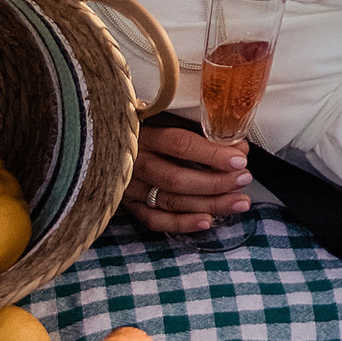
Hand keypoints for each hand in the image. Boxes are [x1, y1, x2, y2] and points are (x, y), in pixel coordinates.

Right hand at [125, 115, 248, 238]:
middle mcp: (133, 162)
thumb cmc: (139, 126)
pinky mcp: (126, 205)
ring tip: (239, 202)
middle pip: (177, 178)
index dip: (211, 154)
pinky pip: (154, 220)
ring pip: (171, 201)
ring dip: (209, 204)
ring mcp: (128, 187)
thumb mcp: (160, 116)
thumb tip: (237, 144)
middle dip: (216, 182)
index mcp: (142, 134)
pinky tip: (207, 221)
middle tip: (244, 179)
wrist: (97, 141)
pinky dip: (181, 223)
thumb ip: (196, 128)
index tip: (239, 157)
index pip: (179, 145)